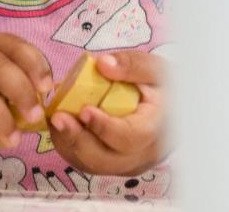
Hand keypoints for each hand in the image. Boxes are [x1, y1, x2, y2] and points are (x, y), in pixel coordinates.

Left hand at [49, 51, 167, 175]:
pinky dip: (70, 146)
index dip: (103, 127)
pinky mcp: (115, 164)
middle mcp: (142, 155)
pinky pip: (89, 162)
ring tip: (54, 118)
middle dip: (77, 139)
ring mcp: (127, 163)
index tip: (83, 110)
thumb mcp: (156, 69)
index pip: (128, 138)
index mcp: (156, 131)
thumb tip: (102, 64)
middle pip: (105, 159)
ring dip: (69, 143)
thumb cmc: (166, 87)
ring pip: (93, 164)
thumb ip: (132, 65)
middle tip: (57, 118)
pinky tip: (60, 125)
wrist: (175, 109)